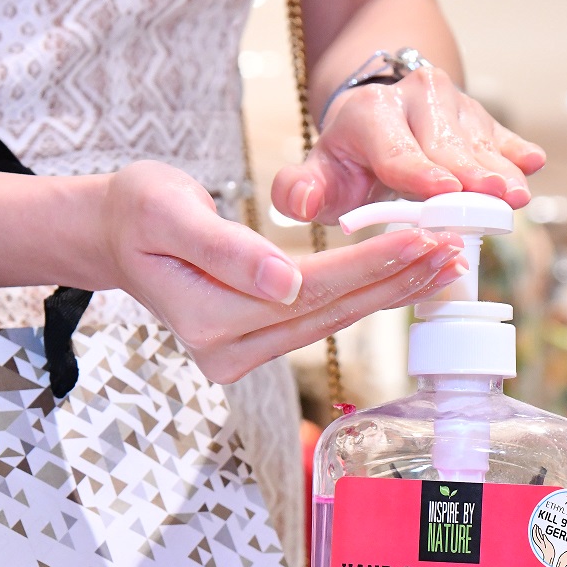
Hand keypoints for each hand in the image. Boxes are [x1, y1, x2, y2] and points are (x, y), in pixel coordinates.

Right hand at [98, 161, 467, 382]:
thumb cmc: (138, 211)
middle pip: (330, 313)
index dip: (368, 265)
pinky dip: (366, 294)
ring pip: (333, 320)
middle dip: (395, 281)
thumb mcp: (167, 212)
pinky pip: (322, 319)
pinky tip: (405, 277)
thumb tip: (283, 283)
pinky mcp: (257, 343)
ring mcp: (243, 355)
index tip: (419, 237)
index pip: (308, 292)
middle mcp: (228, 352)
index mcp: (208, 320)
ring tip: (443, 264)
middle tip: (452, 251)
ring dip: (391, 292)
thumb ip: (225, 250)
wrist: (115, 233)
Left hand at [272, 66, 545, 225]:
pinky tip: (532, 161)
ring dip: (499, 170)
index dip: (419, 172)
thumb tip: (300, 202)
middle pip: (446, 144)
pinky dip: (517, 150)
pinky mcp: (482, 119)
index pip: (396, 149)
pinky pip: (503, 134)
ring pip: (479, 141)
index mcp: (370, 115)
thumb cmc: (352, 159)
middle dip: (469, 174)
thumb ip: (301, 190)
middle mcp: (415, 100)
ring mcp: (454, 107)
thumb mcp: (320, 173)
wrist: (381, 112)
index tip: (442, 189)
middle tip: (492, 199)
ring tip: (515, 195)